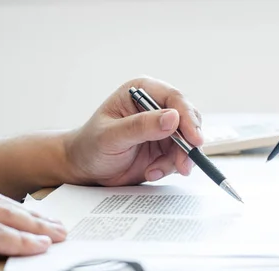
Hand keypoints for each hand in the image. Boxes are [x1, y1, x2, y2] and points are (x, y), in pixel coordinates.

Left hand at [65, 76, 203, 185]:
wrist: (85, 168)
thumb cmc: (90, 146)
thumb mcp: (112, 136)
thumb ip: (141, 126)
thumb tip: (172, 118)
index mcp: (141, 92)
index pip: (174, 99)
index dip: (187, 118)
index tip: (193, 139)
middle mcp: (155, 107)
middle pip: (187, 120)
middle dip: (188, 144)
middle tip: (183, 164)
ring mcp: (162, 128)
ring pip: (187, 141)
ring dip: (177, 159)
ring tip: (154, 171)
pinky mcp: (164, 147)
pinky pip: (179, 157)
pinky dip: (169, 167)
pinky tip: (150, 172)